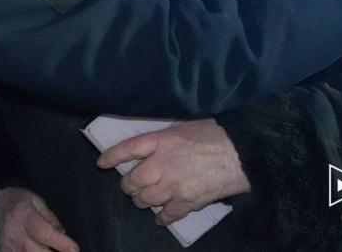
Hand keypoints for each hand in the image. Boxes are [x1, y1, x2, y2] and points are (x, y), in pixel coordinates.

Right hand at [0, 187, 78, 251]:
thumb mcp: (36, 201)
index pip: (46, 234)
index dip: (62, 244)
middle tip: (65, 251)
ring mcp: (9, 249)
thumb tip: (63, 235)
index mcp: (27, 218)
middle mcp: (17, 236)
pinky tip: (37, 250)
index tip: (74, 248)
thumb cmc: (17, 200)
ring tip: (51, 250)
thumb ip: (50, 218)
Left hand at [97, 119, 249, 225]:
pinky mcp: (187, 202)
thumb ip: (165, 135)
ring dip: (142, 200)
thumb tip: (155, 140)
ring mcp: (173, 186)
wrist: (240, 153)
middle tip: (130, 185)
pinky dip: (162, 217)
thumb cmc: (215, 133)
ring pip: (145, 200)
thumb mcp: (184, 124)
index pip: (128, 149)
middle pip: (132, 181)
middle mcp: (161, 164)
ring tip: (144, 198)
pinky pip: (166, 215)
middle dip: (128, 185)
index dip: (112, 157)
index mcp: (161, 141)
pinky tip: (161, 216)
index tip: (102, 163)